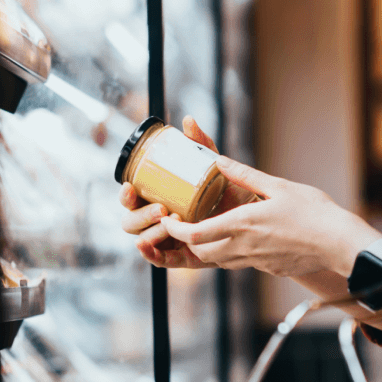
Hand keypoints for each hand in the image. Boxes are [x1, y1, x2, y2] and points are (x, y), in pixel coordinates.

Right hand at [119, 117, 218, 269]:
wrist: (256, 217)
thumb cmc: (230, 192)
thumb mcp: (215, 169)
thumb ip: (202, 146)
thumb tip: (189, 122)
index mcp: (159, 199)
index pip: (132, 198)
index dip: (126, 194)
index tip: (130, 186)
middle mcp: (160, 220)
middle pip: (132, 221)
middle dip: (140, 215)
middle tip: (161, 209)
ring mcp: (170, 240)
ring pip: (145, 239)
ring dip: (151, 231)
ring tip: (168, 222)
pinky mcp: (183, 257)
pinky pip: (162, 260)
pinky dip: (151, 255)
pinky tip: (146, 247)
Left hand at [159, 157, 377, 277]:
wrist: (340, 244)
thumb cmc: (314, 212)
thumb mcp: (278, 186)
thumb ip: (245, 175)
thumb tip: (219, 161)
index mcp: (243, 225)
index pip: (195, 235)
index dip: (175, 231)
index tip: (168, 221)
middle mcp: (245, 247)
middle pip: (202, 253)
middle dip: (189, 243)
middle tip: (186, 226)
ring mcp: (257, 262)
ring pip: (221, 261)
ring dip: (210, 249)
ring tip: (212, 231)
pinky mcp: (270, 269)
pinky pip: (243, 264)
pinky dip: (234, 253)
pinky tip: (246, 240)